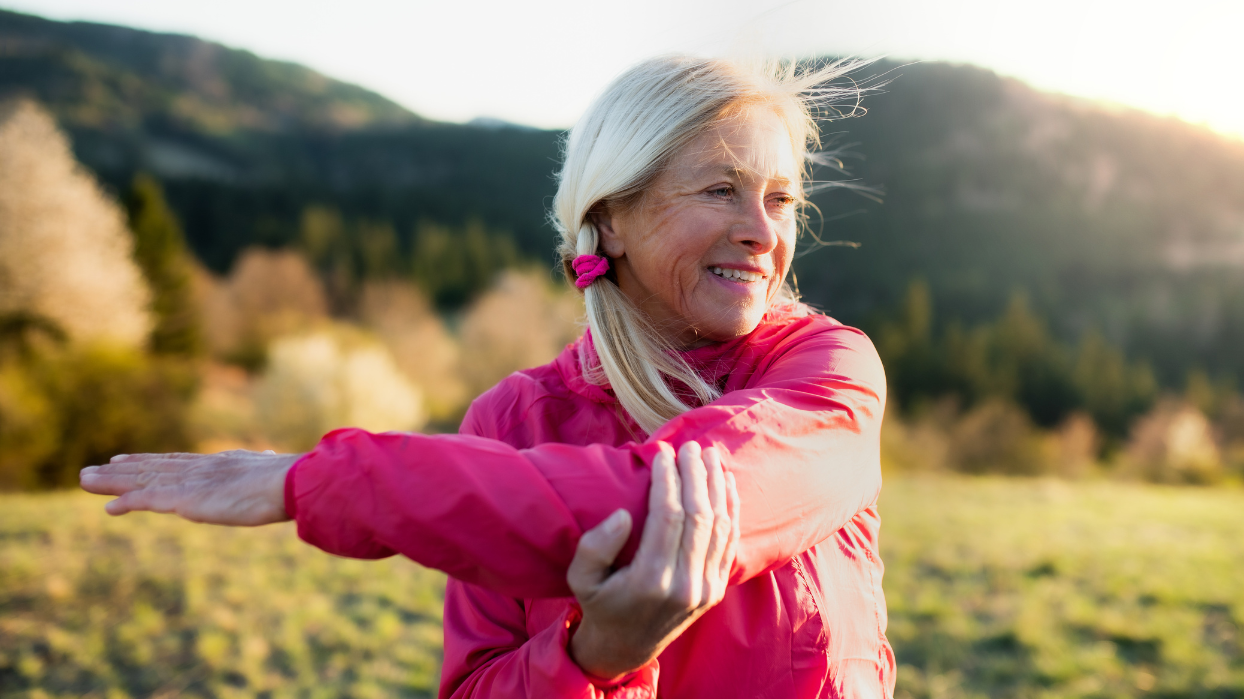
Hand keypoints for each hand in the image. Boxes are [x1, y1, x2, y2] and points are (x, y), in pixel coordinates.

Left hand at [79, 449, 301, 525]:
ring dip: (111, 482)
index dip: (150, 461)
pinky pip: (148, 499)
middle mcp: (199, 469)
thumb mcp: (273, 471)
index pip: (176, 461)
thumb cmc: (290, 482)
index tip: (127, 458)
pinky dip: (127, 502)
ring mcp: (192, 482)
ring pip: (142, 480)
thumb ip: (264, 468)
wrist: (290, 483)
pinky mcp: (186, 499)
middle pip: (151, 467)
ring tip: (85, 479)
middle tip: (93, 469)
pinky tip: (108, 508)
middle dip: (121, 469)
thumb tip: (273, 458)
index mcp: (219, 464)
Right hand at [566, 440, 739, 680]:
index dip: (667, 479)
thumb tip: (624, 515)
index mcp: (651, 579)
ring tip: (708, 455)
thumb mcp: (581, 578)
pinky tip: (725, 482)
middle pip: (698, 515)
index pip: (667, 515)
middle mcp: (685, 583)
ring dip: (716, 485)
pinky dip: (731, 508)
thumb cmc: (600, 604)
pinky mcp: (717, 588)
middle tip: (688, 446)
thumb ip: (596, 546)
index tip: (661, 451)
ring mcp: (706, 588)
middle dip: (694, 474)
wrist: (626, 648)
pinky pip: (730, 541)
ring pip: (720, 525)